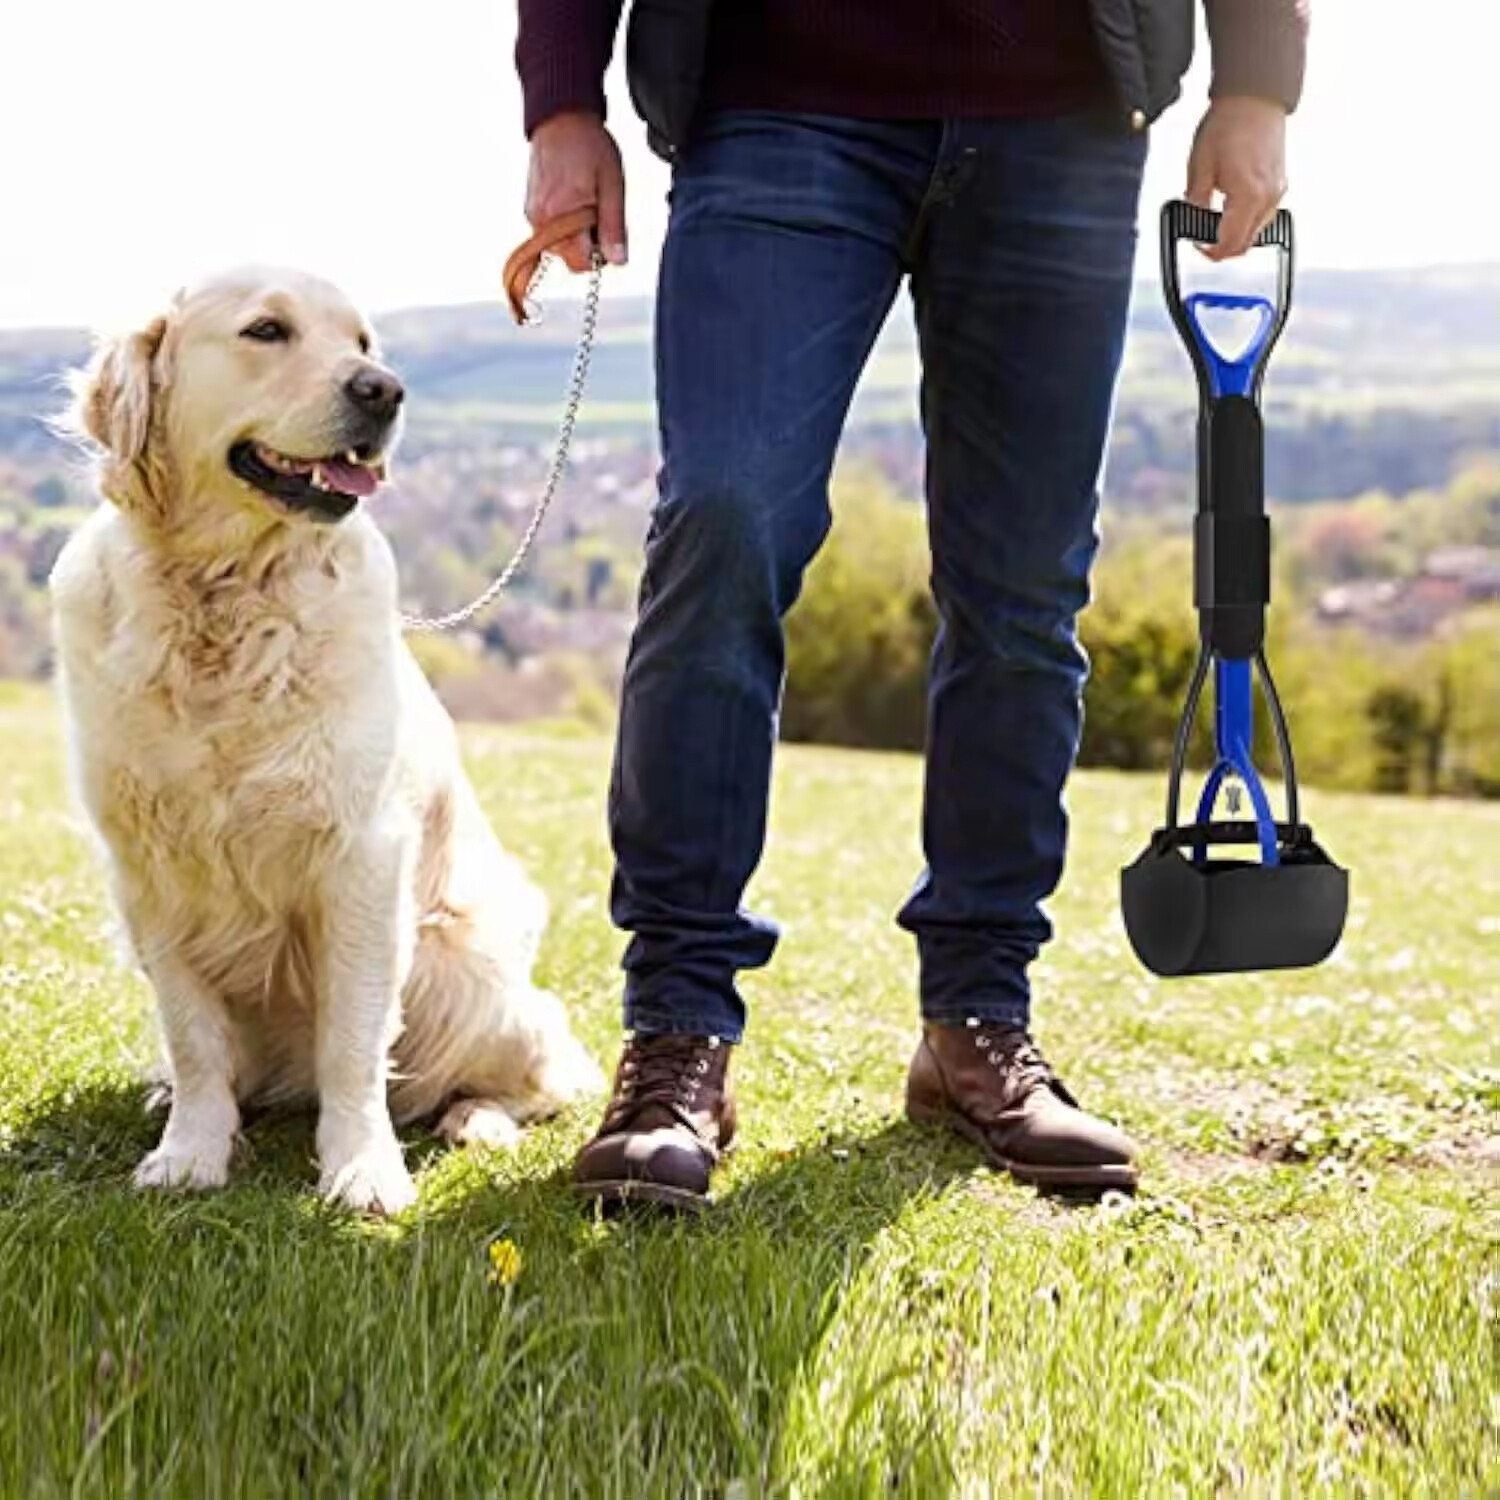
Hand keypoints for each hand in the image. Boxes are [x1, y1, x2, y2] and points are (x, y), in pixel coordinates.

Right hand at [525, 111, 627, 271]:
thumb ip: (614, 227)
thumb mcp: (612, 186)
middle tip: (598, 211)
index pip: (581, 262)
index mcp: (560, 216)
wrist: (560, 117)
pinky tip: (574, 200)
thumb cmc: (587, 145)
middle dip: (588, 244)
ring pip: (562, 248)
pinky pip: (553, 233)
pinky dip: (566, 225)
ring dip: (578, 235)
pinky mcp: (531, 210)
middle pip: (571, 258)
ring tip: (586, 201)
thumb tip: (617, 260)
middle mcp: (541, 221)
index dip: (600, 254)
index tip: (607, 232)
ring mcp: (533, 216)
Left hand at [1185, 96, 1287, 260]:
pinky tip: (1232, 211)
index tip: (1197, 247)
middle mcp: (1267, 198)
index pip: (1229, 244)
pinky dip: (1247, 221)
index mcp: (1247, 197)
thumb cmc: (1228, 125)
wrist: (1254, 97)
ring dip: (1236, 236)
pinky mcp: (1280, 183)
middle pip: (1245, 244)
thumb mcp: (1199, 167)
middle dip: (1223, 248)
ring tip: (1214, 225)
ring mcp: (1277, 191)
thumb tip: (1192, 220)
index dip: (1210, 252)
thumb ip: (1195, 201)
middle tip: (1203, 240)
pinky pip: (1264, 216)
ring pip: (1256, 232)